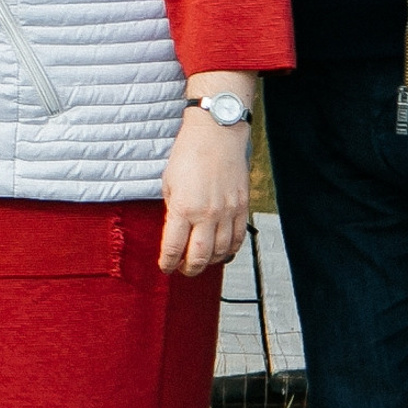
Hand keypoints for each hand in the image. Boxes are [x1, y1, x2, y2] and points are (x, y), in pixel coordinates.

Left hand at [159, 73, 257, 274]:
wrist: (217, 136)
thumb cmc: (188, 156)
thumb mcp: (169, 184)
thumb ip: (173, 211)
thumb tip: (175, 232)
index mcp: (184, 209)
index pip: (174, 247)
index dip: (168, 263)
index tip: (164, 268)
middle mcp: (208, 214)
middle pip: (199, 256)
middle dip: (189, 269)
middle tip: (182, 271)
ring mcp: (228, 212)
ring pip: (222, 251)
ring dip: (209, 263)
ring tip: (200, 263)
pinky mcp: (242, 207)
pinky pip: (238, 238)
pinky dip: (229, 251)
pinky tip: (221, 254)